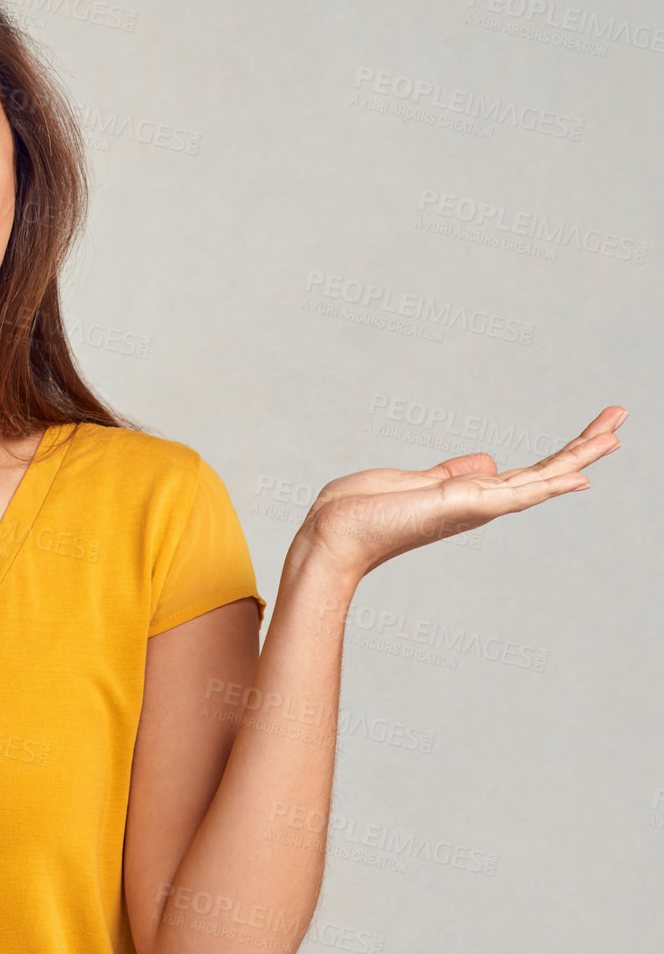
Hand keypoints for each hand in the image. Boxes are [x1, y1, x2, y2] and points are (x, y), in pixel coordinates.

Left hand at [296, 405, 625, 579]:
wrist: (333, 534)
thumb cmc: (360, 512)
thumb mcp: (412, 481)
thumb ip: (451, 473)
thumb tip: (486, 461)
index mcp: (467, 494)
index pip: (524, 471)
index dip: (559, 455)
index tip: (594, 433)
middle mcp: (478, 503)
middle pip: (543, 471)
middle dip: (583, 446)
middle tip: (620, 419)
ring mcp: (474, 506)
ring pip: (539, 478)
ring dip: (579, 454)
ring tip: (616, 433)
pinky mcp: (462, 506)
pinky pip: (515, 494)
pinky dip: (549, 485)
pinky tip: (582, 475)